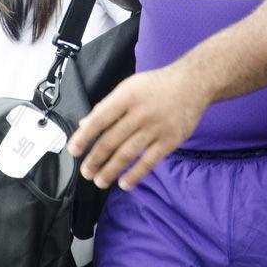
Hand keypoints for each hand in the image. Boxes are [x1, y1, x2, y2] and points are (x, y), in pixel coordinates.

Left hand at [67, 64, 209, 190]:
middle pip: (112, 140)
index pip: (100, 119)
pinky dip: (135, 175)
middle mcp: (140, 112)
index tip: (73, 151)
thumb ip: (108, 106)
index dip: (84, 136)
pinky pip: (149, 162)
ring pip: (128, 154)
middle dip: (95, 159)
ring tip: (99, 181)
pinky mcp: (170, 140)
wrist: (193, 83)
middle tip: (86, 172)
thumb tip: (85, 125)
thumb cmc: (156, 85)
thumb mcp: (129, 87)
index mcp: (127, 96)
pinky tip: (124, 183)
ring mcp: (156, 127)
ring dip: (111, 170)